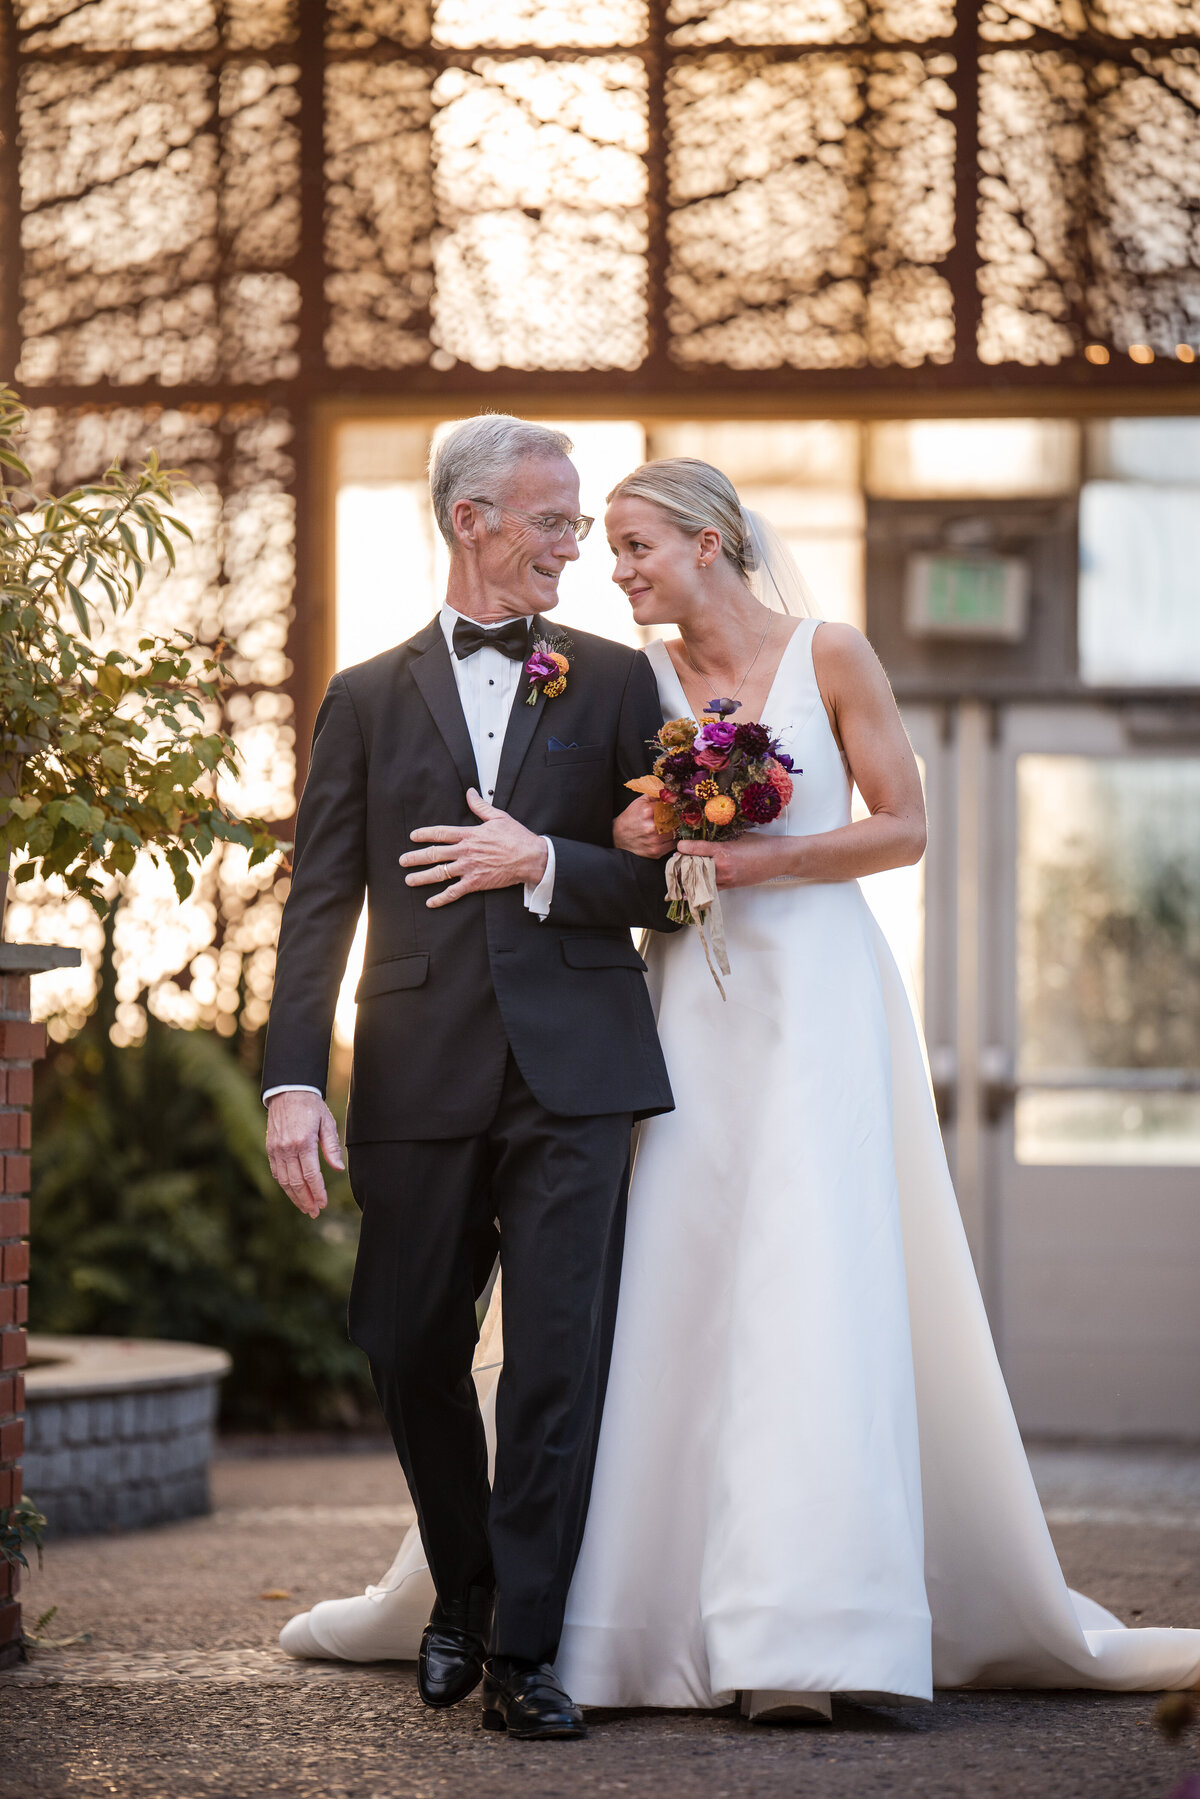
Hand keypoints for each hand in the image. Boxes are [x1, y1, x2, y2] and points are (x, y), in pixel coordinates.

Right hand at [266, 1091, 344, 1217]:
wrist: (288, 1092)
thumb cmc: (312, 1107)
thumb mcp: (327, 1123)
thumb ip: (332, 1147)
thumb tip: (338, 1169)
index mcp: (303, 1142)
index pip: (311, 1175)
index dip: (318, 1192)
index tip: (323, 1204)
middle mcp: (287, 1148)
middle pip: (296, 1182)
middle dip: (306, 1200)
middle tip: (314, 1212)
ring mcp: (276, 1150)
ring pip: (284, 1181)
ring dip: (295, 1197)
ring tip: (305, 1208)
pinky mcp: (270, 1149)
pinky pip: (276, 1172)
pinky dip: (284, 1185)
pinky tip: (293, 1193)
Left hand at [401, 789, 547, 908]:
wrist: (530, 858)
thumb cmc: (517, 838)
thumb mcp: (498, 817)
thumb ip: (480, 806)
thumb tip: (470, 793)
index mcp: (469, 835)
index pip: (441, 833)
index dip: (425, 834)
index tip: (413, 836)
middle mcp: (465, 851)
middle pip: (434, 854)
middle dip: (415, 857)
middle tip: (403, 860)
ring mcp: (469, 868)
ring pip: (439, 873)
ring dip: (422, 877)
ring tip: (409, 880)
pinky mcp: (475, 883)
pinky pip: (454, 892)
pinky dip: (441, 898)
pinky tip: (430, 902)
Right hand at [614, 795, 674, 858]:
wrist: (617, 837)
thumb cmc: (630, 818)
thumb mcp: (639, 802)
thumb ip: (655, 795)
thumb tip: (670, 791)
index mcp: (647, 811)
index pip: (671, 805)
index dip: (674, 806)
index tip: (674, 806)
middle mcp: (652, 827)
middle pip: (675, 819)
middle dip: (675, 817)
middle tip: (672, 817)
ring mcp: (655, 841)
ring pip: (676, 832)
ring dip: (674, 829)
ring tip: (667, 826)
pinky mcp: (656, 852)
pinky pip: (673, 844)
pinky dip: (672, 839)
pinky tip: (666, 836)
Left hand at [676, 835, 786, 889]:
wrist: (778, 858)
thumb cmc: (760, 844)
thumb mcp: (739, 836)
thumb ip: (721, 839)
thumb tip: (706, 838)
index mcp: (723, 850)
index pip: (697, 849)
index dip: (684, 848)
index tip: (679, 846)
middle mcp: (722, 866)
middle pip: (695, 867)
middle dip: (683, 865)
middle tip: (675, 862)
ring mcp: (727, 878)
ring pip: (701, 881)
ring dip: (689, 878)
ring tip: (679, 876)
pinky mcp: (731, 886)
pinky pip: (712, 890)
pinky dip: (700, 890)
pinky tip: (690, 892)